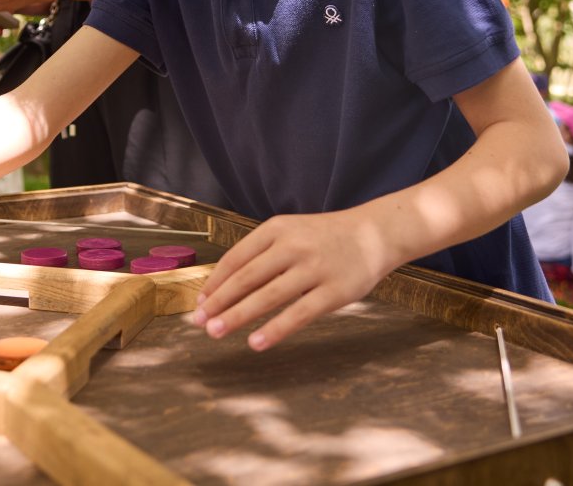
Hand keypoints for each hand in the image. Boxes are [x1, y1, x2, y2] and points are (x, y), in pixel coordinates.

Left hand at [191, 209, 394, 350]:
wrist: (375, 233)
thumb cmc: (324, 238)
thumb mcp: (291, 231)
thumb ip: (262, 253)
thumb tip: (224, 286)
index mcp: (277, 229)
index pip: (236, 258)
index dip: (215, 283)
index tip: (200, 303)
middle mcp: (293, 246)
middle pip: (246, 278)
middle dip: (219, 302)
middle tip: (198, 323)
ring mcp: (314, 268)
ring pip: (267, 296)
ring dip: (237, 316)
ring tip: (216, 333)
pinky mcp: (334, 291)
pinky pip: (298, 314)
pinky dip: (274, 330)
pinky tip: (255, 343)